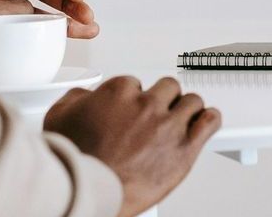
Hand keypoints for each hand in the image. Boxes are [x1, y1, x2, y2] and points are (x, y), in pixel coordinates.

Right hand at [45, 77, 220, 216]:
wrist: (87, 189)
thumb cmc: (74, 159)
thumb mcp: (60, 116)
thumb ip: (77, 98)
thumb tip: (85, 95)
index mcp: (119, 92)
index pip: (135, 83)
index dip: (133, 98)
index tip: (131, 110)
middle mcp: (147, 104)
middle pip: (167, 88)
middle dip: (161, 100)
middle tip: (156, 114)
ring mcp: (168, 125)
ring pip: (191, 101)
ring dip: (185, 109)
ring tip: (179, 120)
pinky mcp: (185, 148)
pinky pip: (210, 121)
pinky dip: (209, 120)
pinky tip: (203, 123)